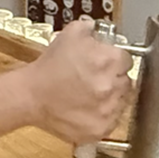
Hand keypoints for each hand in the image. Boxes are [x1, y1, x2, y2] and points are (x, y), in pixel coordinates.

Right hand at [23, 17, 133, 145]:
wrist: (31, 95)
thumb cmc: (48, 67)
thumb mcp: (69, 34)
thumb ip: (90, 28)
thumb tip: (98, 29)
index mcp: (109, 60)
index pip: (127, 60)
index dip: (115, 60)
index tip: (107, 64)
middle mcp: (112, 86)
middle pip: (126, 81)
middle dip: (114, 79)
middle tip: (96, 79)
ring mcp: (108, 110)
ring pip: (121, 102)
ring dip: (111, 98)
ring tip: (90, 95)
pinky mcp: (101, 129)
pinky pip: (112, 121)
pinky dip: (103, 116)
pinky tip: (87, 109)